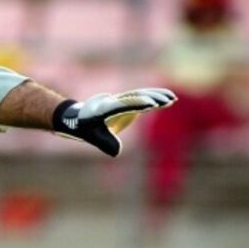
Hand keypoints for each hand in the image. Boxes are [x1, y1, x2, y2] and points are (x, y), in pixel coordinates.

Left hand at [52, 88, 176, 156]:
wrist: (76, 117)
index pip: (123, 105)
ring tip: (172, 99)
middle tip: (167, 101)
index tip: (151, 104)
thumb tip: (116, 152)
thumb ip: (105, 143)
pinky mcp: (126, 102)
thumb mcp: (92, 136)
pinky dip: (155, 97)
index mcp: (104, 108)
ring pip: (140, 95)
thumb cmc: (84, 128)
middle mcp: (113, 101)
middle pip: (134, 97)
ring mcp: (120, 100)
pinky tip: (168, 100)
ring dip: (156, 96)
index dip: (137, 104)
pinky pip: (142, 97)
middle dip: (150, 98)